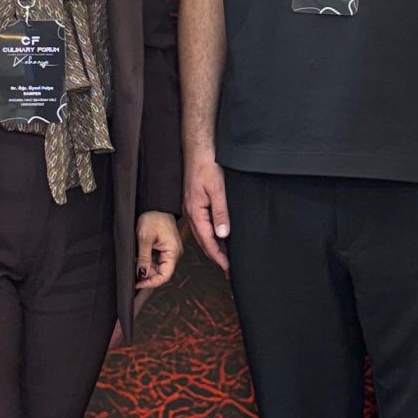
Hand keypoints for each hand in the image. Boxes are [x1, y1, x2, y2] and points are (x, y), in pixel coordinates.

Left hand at [135, 211, 181, 294]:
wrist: (156, 205)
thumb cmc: (154, 217)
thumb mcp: (145, 238)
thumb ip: (143, 258)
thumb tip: (142, 274)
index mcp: (173, 252)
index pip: (164, 276)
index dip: (151, 282)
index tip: (138, 283)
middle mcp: (173, 254)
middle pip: (160, 273)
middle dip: (146, 274)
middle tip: (133, 271)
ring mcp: (169, 252)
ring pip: (157, 268)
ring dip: (145, 267)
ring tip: (135, 260)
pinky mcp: (164, 249)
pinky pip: (155, 261)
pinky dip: (146, 261)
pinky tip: (139, 257)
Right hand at [186, 156, 231, 272]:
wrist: (198, 149)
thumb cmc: (206, 165)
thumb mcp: (218, 190)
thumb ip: (220, 213)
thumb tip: (223, 234)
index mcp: (195, 211)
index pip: (207, 240)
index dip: (217, 255)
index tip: (226, 267)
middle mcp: (191, 212)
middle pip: (203, 240)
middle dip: (215, 255)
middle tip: (226, 267)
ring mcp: (192, 207)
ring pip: (202, 232)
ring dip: (212, 245)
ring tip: (224, 256)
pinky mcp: (194, 201)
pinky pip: (202, 223)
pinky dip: (210, 232)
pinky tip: (218, 234)